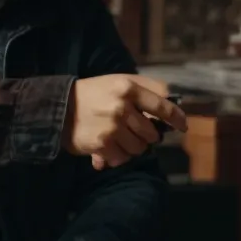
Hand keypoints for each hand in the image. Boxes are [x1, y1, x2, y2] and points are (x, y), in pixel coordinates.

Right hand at [63, 74, 187, 170]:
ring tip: (118, 138)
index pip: (162, 105)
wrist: (58, 107)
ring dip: (132, 147)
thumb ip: (144, 88)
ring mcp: (112, 127)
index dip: (176, 117)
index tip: (183, 125)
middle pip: (152, 133)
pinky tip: (107, 148)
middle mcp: (122, 107)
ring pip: (139, 148)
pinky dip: (117, 157)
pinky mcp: (102, 144)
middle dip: (146, 136)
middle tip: (134, 131)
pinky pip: (122, 158)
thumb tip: (171, 102)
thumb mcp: (118, 81)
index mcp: (128, 88)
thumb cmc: (92, 93)